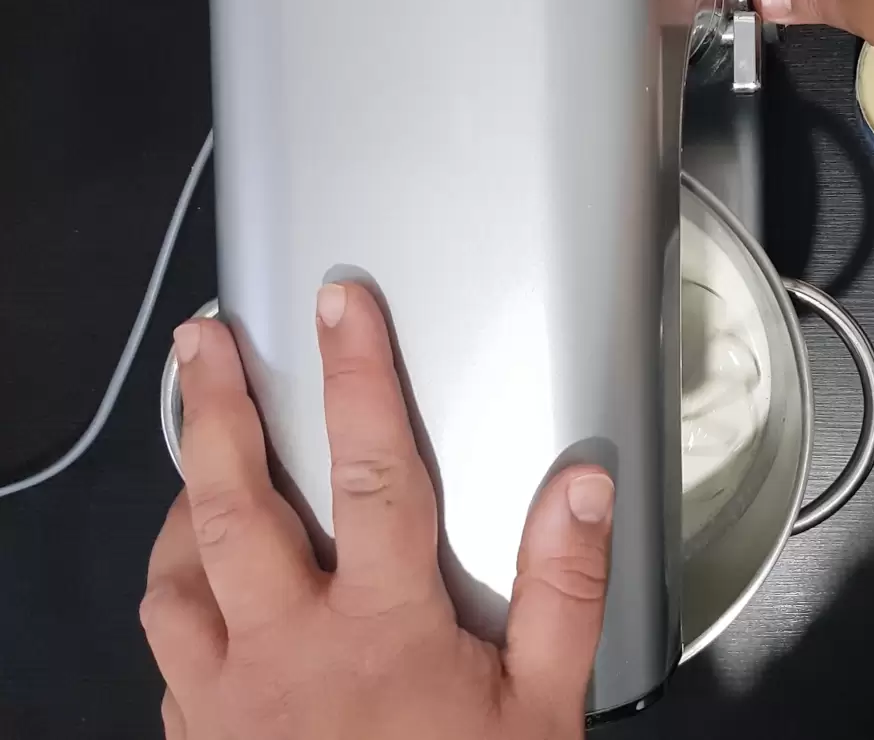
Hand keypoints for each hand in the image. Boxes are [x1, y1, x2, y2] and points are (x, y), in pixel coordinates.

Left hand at [142, 283, 613, 738]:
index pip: (368, 471)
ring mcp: (226, 703)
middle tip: (204, 343)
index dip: (355, 373)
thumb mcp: (544, 709)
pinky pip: (164, 654)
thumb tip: (580, 488)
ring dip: (177, 503)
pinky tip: (196, 587)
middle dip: (216, 411)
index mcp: (380, 631)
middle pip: (231, 506)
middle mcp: (283, 653)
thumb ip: (562, 590)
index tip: (338, 303)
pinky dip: (173, 597)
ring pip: (171, 579)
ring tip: (192, 452)